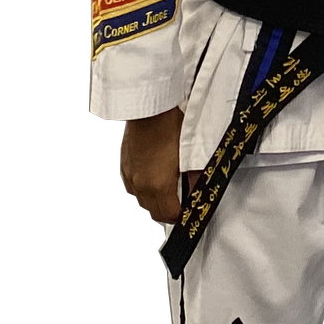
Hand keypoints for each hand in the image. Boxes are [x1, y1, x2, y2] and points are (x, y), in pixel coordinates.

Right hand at [121, 108, 189, 225]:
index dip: (181, 216)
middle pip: (153, 211)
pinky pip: (132, 186)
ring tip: (169, 191)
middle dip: (168, 212)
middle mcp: (141, 182)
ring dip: (155, 201)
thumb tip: (199, 188)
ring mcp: (130, 174)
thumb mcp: (191, 151)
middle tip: (181, 204)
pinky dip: (143, 188)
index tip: (188, 212)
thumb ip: (195, 176)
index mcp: (158, 183)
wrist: (150, 106)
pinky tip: (153, 178)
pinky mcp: (124, 164)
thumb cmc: (170, 122)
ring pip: (141, 200)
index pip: (169, 215)